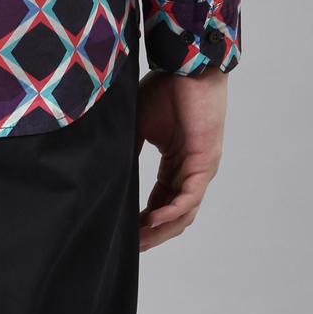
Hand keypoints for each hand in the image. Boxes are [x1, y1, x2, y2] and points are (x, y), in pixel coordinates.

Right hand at [135, 65, 226, 250]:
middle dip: (153, 234)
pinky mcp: (204, 161)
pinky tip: (153, 220)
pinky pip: (188, 196)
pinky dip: (171, 211)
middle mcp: (192, 170)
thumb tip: (108, 165)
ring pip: (183, 212)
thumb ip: (130, 147)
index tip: (126, 233)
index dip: (145, 220)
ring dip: (161, 230)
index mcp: (177, 162)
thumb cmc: (168, 88)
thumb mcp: (140, 122)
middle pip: (174, 215)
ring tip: (139, 240)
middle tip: (131, 247)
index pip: (162, 201)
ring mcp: (200, 168)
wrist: (187, 66)